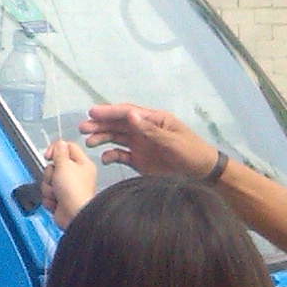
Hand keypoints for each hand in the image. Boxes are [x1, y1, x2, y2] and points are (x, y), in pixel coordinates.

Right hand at [40, 141, 97, 227]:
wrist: (73, 215)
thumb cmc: (75, 192)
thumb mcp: (64, 165)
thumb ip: (59, 152)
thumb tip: (59, 144)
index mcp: (82, 164)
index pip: (67, 147)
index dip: (55, 149)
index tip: (49, 155)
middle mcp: (76, 175)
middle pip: (54, 166)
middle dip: (50, 174)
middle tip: (56, 179)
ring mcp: (68, 188)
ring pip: (48, 180)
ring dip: (48, 187)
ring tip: (57, 193)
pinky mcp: (61, 199)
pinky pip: (47, 193)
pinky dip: (49, 198)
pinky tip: (56, 201)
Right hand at [81, 103, 219, 179]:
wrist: (204, 175)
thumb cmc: (192, 153)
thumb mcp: (172, 141)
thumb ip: (150, 130)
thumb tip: (129, 114)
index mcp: (154, 120)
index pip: (128, 112)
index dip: (109, 112)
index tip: (92, 113)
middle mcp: (144, 130)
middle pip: (118, 124)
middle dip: (100, 124)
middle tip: (83, 128)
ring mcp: (141, 145)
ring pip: (116, 138)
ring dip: (102, 138)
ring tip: (88, 142)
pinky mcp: (139, 160)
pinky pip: (121, 155)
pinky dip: (111, 156)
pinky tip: (104, 159)